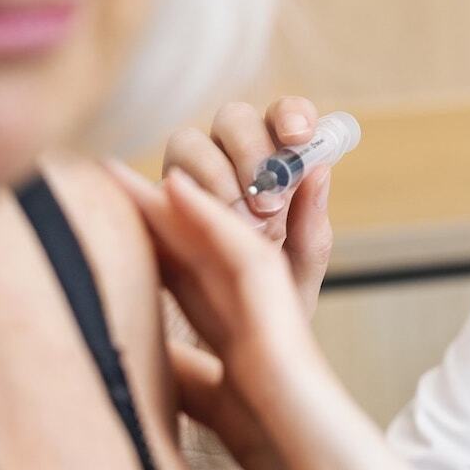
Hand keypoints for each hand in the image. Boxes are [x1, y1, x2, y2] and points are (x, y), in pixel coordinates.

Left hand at [121, 170, 469, 469]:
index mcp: (257, 428)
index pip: (190, 355)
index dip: (144, 318)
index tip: (94, 290)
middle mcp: (270, 386)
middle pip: (202, 298)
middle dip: (153, 246)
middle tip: (101, 192)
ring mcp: (285, 371)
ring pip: (226, 270)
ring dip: (175, 216)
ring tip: (124, 170)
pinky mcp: (295, 368)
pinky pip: (249, 279)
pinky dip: (211, 232)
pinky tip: (176, 194)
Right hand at [159, 96, 332, 316]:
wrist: (220, 354)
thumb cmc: (269, 307)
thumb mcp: (301, 272)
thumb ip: (312, 225)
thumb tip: (319, 170)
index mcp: (277, 167)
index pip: (284, 117)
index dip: (291, 115)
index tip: (299, 137)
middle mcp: (230, 162)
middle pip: (235, 118)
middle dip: (252, 151)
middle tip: (267, 204)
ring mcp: (186, 180)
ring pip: (188, 141)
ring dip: (214, 175)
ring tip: (233, 225)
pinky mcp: (150, 205)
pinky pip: (152, 182)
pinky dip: (170, 196)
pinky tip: (185, 221)